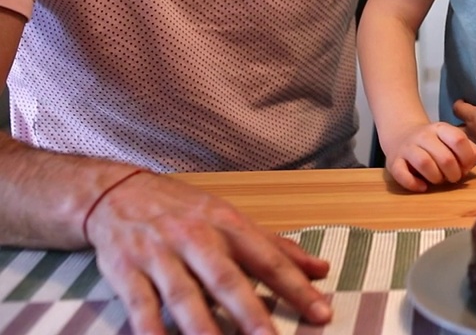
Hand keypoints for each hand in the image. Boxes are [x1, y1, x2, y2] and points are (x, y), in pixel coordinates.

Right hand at [85, 171, 331, 334]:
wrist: (115, 193)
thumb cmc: (183, 211)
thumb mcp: (231, 219)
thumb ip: (275, 247)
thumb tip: (321, 269)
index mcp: (228, 224)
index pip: (269, 259)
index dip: (297, 287)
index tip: (323, 313)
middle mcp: (196, 238)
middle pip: (227, 279)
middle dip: (251, 313)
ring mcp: (159, 255)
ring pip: (185, 295)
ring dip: (203, 328)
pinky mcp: (125, 271)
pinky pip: (140, 306)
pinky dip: (151, 331)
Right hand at [384, 121, 475, 191]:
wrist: (401, 135)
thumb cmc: (434, 144)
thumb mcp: (451, 140)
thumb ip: (468, 149)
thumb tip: (475, 160)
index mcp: (441, 128)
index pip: (459, 140)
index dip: (467, 158)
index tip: (466, 167)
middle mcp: (423, 136)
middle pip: (444, 157)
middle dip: (453, 173)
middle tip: (453, 178)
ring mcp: (407, 148)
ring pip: (424, 163)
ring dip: (436, 178)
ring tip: (438, 181)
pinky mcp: (393, 161)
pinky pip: (401, 174)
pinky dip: (413, 184)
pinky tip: (422, 187)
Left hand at [453, 64, 475, 158]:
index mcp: (473, 117)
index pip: (458, 109)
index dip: (458, 104)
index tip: (460, 101)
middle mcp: (474, 132)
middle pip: (458, 129)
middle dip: (457, 125)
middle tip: (462, 121)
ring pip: (470, 142)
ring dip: (470, 138)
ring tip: (475, 135)